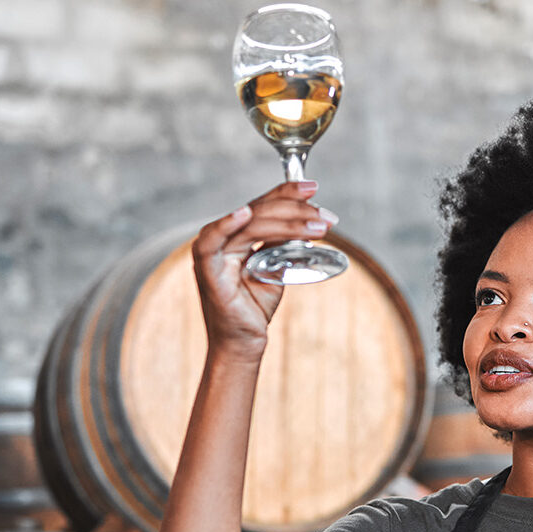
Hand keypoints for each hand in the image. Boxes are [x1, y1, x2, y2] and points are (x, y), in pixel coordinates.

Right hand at [191, 180, 336, 361]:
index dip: (287, 194)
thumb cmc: (254, 308)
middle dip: (296, 209)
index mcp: (236, 236)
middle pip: (259, 211)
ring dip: (287, 222)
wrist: (243, 343)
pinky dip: (227, 224)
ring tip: (317, 226)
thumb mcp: (275, 269)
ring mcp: (212, 254)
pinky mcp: (208, 271)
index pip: (263, 206)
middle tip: (324, 215)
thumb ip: (282, 244)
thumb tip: (305, 222)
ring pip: (250, 224)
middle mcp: (222, 240)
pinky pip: (212, 242)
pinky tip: (245, 213)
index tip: (313, 188)